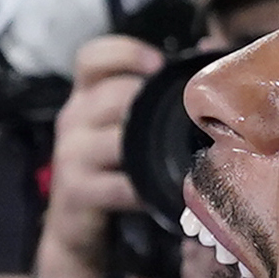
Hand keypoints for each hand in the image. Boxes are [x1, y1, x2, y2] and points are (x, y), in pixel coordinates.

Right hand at [35, 31, 164, 277]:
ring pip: (116, 139)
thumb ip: (156, 94)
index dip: (124, 53)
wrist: (78, 228)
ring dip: (150, 149)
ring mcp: (70, 155)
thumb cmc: (113, 171)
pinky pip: (119, 185)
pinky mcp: (76, 190)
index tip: (158, 64)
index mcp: (86, 97)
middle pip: (112, 95)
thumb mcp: (129, 128)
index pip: (91, 57)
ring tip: (177, 157)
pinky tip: (160, 193)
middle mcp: (73, 119)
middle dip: (150, 105)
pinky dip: (144, 190)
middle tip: (181, 122)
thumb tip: (208, 48)